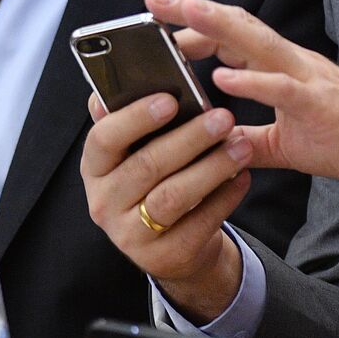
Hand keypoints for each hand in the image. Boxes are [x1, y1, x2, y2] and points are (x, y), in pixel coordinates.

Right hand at [80, 91, 251, 321]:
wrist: (173, 247)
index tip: (171, 98)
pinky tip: (243, 176)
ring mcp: (130, 236)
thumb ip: (132, 121)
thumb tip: (129, 80)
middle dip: (189, 138)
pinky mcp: (164, 257)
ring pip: (173, 196)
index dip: (135, 118)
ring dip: (212, 167)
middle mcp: (104, 202)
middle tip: (224, 117)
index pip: (103, 139)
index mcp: (95, 168)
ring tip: (243, 145)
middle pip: (146, 166)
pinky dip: (225, 197)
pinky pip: (199, 223)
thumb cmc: (156, 182)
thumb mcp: (135, 154)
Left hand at [146, 0, 338, 183]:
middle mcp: (290, 61)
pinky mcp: (320, 101)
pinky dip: (251, 82)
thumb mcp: (286, 143)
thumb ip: (248, 138)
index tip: (160, 23)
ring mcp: (306, 77)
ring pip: (256, 42)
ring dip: (216, 26)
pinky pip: (282, 87)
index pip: (231, 37)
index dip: (196, 27)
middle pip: (236, 26)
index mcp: (282, 67)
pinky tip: (221, 79)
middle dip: (193, 11)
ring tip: (180, 13)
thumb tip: (212, 142)